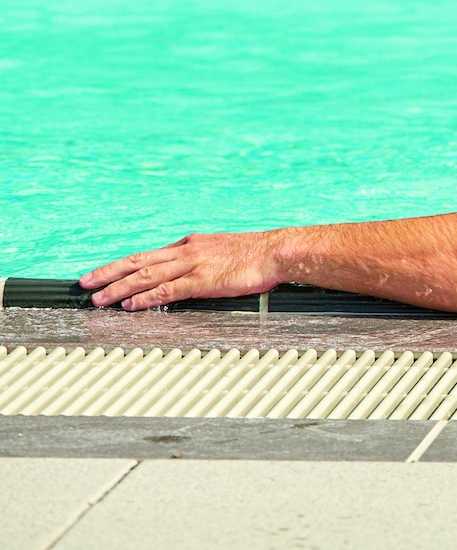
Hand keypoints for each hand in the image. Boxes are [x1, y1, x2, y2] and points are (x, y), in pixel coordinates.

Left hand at [79, 231, 286, 310]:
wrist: (278, 252)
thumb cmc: (258, 255)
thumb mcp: (224, 252)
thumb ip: (204, 262)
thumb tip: (192, 275)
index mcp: (191, 244)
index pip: (148, 254)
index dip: (123, 265)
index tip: (104, 273)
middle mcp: (186, 251)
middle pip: (137, 261)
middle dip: (108, 273)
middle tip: (85, 283)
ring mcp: (193, 265)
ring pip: (146, 275)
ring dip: (119, 288)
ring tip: (99, 299)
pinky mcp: (202, 281)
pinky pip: (167, 290)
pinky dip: (145, 298)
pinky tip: (130, 305)